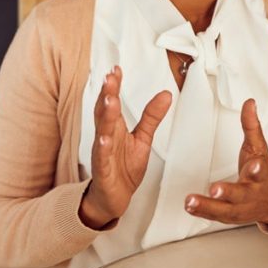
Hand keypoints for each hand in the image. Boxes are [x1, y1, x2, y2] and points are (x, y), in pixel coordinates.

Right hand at [79, 66, 172, 228]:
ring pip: (102, 131)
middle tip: (110, 77)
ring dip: (105, 115)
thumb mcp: (142, 139)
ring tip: (110, 100)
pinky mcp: (103, 170)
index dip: (114, 86)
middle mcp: (106, 137)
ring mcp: (102, 153)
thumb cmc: (123, 168)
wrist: (114, 197)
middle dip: (107, 94)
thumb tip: (165, 94)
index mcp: (114, 128)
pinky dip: (102, 148)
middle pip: (105, 112)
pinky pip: (102, 158)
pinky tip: (104, 138)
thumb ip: (151, 117)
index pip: (111, 102)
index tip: (116, 70)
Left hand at [184, 99, 267, 226]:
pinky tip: (189, 207)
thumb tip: (249, 103)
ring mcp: (240, 208)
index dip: (256, 168)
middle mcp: (251, 194)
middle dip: (227, 193)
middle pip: (240, 195)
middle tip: (214, 190)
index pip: (259, 171)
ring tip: (190, 202)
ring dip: (207, 207)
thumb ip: (251, 126)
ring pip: (224, 210)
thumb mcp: (259, 148)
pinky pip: (214, 216)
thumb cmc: (263, 173)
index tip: (253, 164)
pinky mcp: (229, 216)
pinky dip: (201, 213)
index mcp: (260, 176)